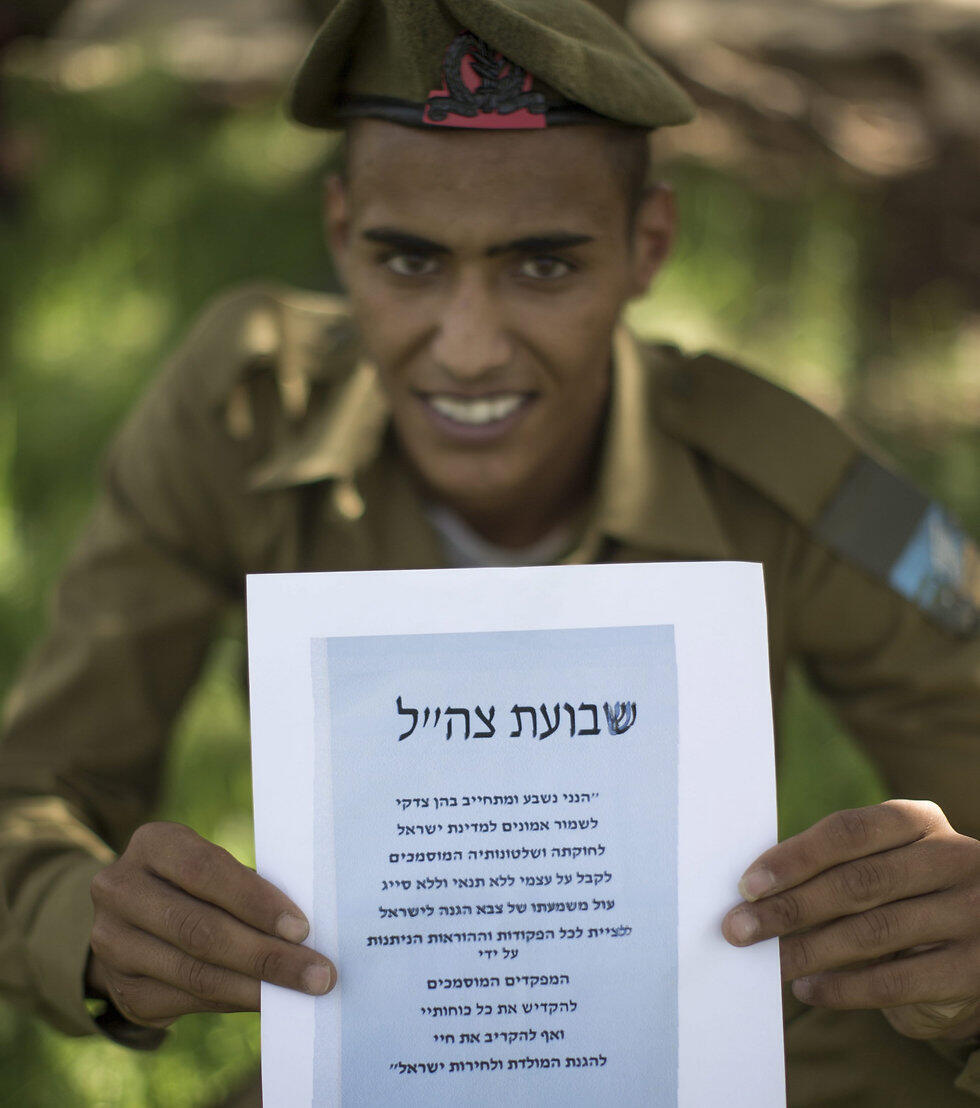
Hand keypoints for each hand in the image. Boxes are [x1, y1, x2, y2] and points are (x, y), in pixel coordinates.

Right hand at [87, 821, 335, 1028]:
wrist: (134, 922)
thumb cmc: (200, 886)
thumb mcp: (215, 870)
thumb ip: (248, 889)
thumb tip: (302, 933)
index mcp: (153, 843)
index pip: (205, 869)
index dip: (255, 900)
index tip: (302, 928)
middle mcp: (120, 889)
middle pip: (200, 928)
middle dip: (266, 955)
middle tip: (317, 974)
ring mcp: (111, 942)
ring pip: (194, 971)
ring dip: (255, 987)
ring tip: (300, 992)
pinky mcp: (121, 988)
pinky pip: (186, 1000)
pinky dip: (233, 1001)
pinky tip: (265, 1000)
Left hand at [722, 800, 979, 1040]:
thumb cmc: (912, 888)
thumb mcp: (890, 859)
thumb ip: (839, 865)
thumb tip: (757, 892)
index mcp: (919, 820)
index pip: (849, 831)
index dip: (795, 857)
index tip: (747, 885)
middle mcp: (953, 858)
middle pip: (857, 883)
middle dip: (789, 908)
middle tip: (738, 929)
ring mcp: (973, 912)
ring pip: (874, 932)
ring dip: (809, 950)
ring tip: (768, 962)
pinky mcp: (978, 968)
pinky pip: (897, 981)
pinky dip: (843, 988)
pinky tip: (808, 989)